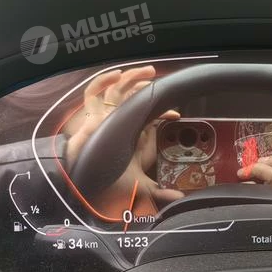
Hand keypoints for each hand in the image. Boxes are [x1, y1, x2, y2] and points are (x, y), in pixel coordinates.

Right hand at [64, 66, 183, 219]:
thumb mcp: (142, 186)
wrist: (91, 190)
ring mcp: (103, 118)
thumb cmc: (112, 186)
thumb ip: (160, 192)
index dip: (161, 111)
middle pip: (130, 95)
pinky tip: (117, 76)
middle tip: (159, 80)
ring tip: (147, 72)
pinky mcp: (91, 117)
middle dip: (145, 85)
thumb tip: (180, 198)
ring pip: (115, 90)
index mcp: (128, 134)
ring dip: (130, 77)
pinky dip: (102, 81)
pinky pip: (93, 94)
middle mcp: (115, 122)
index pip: (146, 114)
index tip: (176, 115)